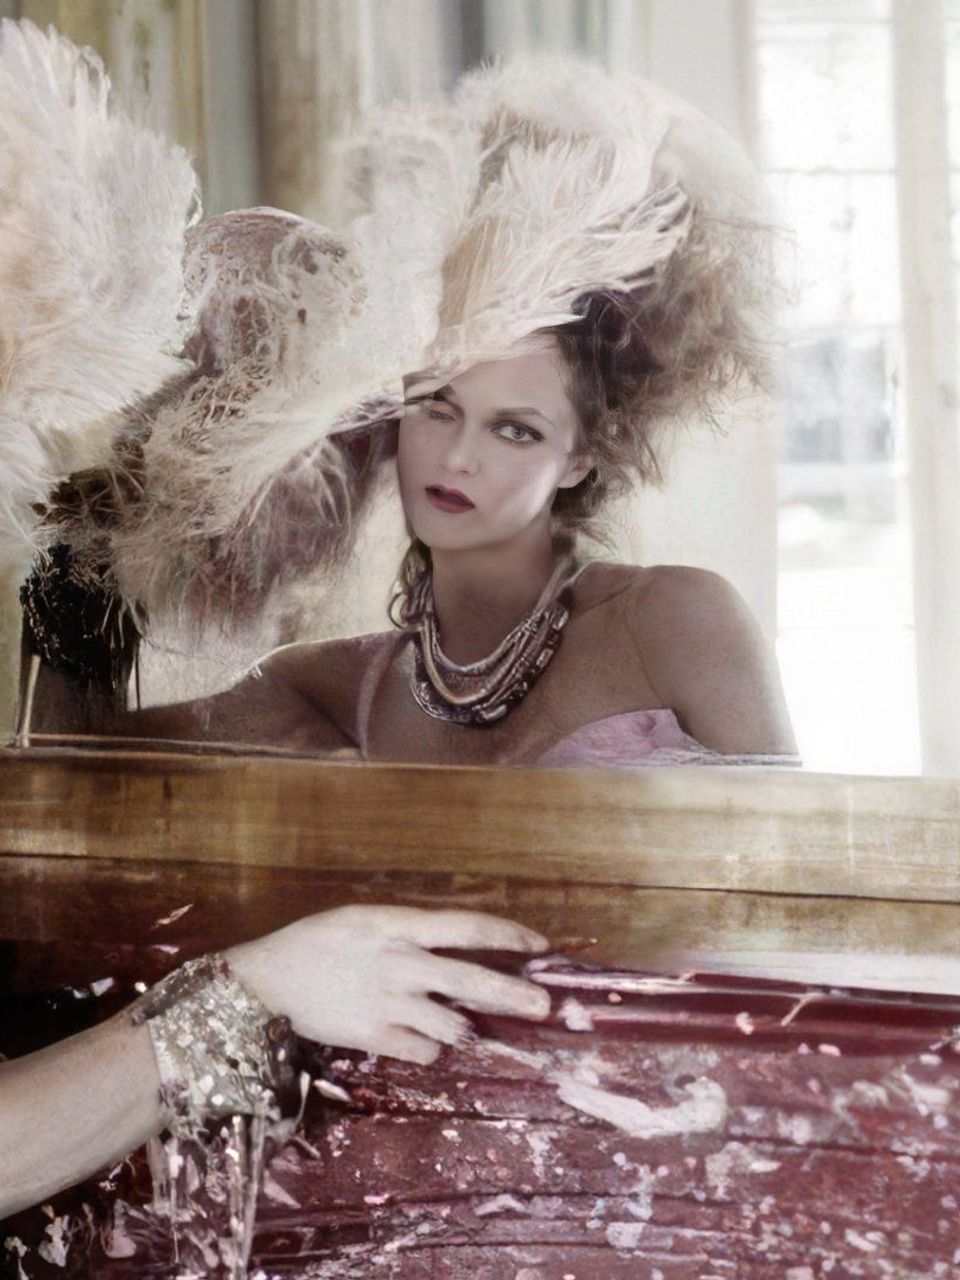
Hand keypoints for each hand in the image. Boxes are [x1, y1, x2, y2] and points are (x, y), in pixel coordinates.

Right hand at [225, 905, 550, 1063]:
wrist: (264, 981)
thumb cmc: (315, 943)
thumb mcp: (362, 920)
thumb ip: (407, 931)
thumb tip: (454, 942)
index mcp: (396, 925)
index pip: (465, 926)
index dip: (507, 934)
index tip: (539, 944)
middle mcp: (398, 962)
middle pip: (470, 979)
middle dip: (514, 994)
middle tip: (547, 1006)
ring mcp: (386, 1001)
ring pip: (452, 1024)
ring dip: (466, 1029)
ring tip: (468, 1028)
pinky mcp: (372, 1037)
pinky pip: (423, 1051)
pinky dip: (431, 1049)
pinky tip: (423, 1041)